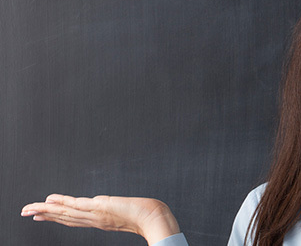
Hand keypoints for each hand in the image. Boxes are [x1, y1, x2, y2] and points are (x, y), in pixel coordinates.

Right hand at [21, 194, 179, 245]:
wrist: (154, 218)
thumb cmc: (146, 215)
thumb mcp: (125, 212)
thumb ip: (112, 208)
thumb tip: (104, 202)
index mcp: (99, 221)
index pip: (73, 219)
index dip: (56, 217)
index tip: (42, 215)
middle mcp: (94, 219)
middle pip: (64, 217)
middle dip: (44, 215)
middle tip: (26, 212)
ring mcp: (95, 214)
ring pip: (65, 212)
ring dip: (46, 210)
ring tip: (30, 209)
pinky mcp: (99, 208)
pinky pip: (76, 205)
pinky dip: (61, 203)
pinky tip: (50, 200)